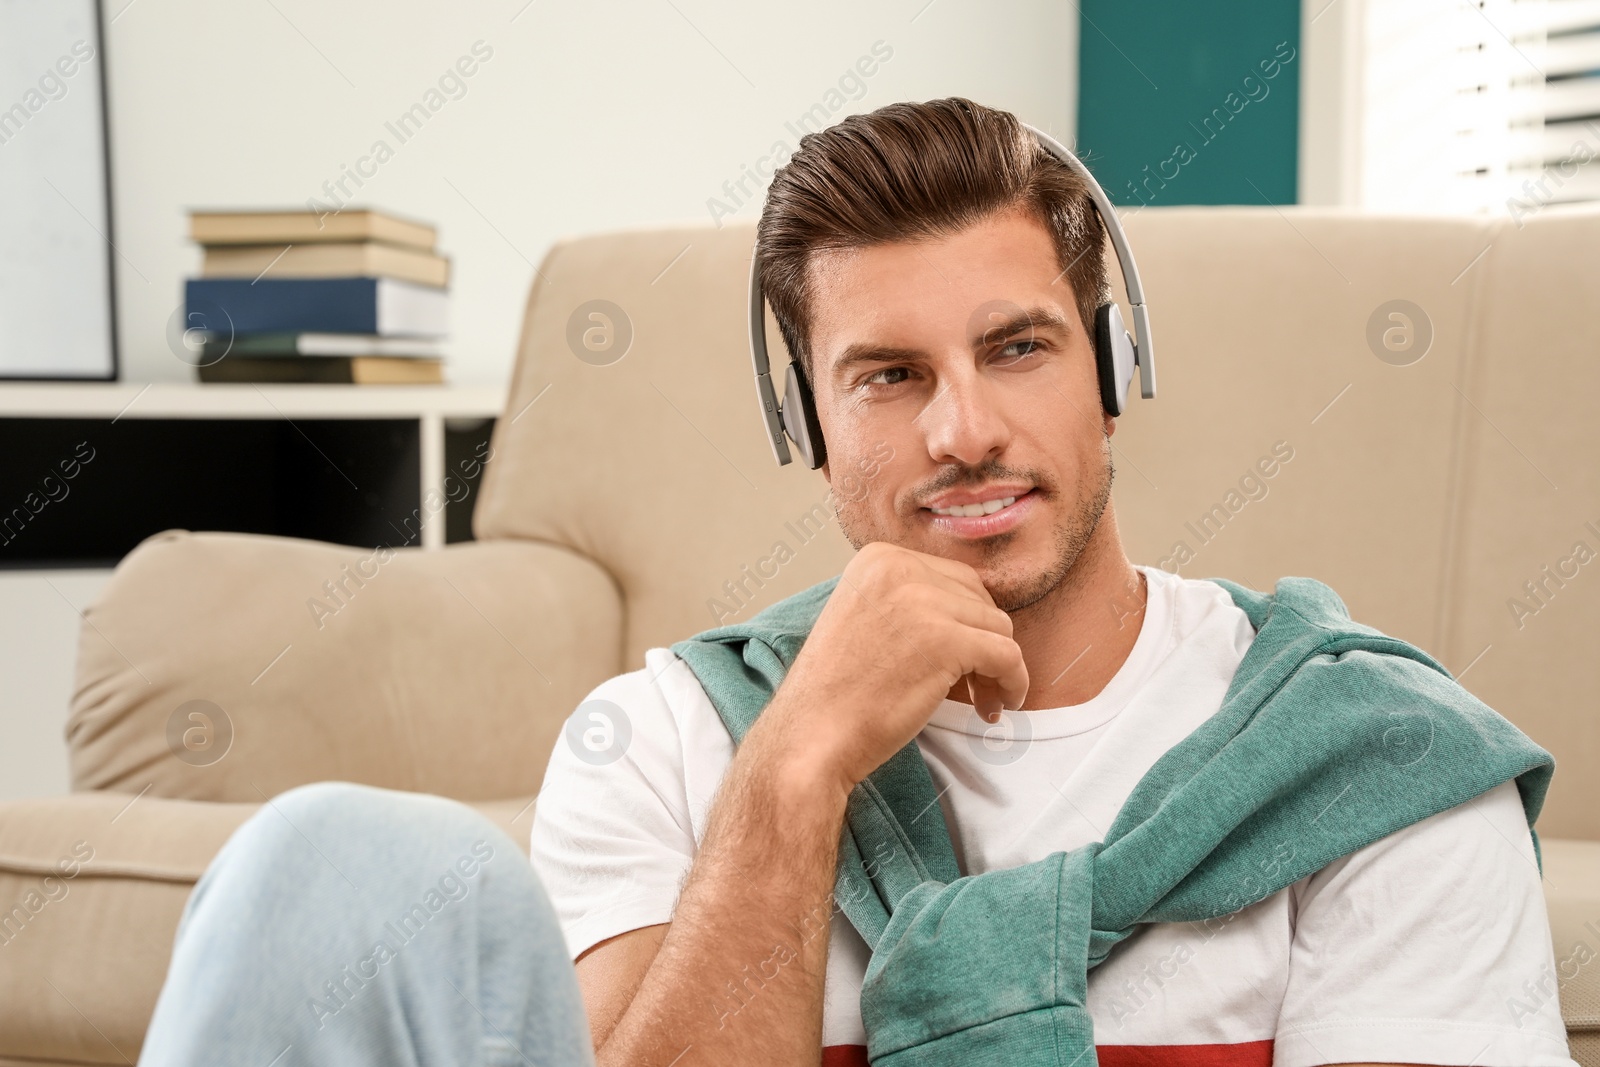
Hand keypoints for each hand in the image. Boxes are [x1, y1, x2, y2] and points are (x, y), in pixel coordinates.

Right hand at [756, 541, 1028, 793]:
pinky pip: (1008, 656)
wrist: (811, 735)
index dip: (964, 623)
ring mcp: (925, 602)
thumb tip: (975, 611)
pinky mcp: (947, 640)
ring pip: (998, 628)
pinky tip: (996, 707)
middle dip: (983, 643)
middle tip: (975, 687)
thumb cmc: (837, 692)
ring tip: (979, 702)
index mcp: (879, 558)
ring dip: (996, 668)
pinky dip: (1012, 683)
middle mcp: (901, 568)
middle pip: (980, 600)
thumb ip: (910, 601)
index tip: (959, 661)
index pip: (954, 579)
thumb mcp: (866, 618)